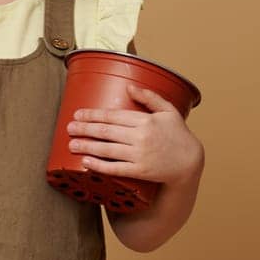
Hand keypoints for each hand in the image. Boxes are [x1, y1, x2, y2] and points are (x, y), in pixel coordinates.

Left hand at [65, 83, 202, 185]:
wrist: (189, 162)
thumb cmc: (178, 135)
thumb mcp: (168, 111)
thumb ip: (149, 97)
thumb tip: (128, 87)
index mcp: (145, 120)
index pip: (113, 115)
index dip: (93, 114)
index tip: (78, 114)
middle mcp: (141, 136)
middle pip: (106, 131)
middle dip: (84, 128)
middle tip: (69, 128)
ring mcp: (140, 154)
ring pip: (107, 149)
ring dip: (86, 146)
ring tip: (71, 144)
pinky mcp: (140, 171)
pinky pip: (115, 168)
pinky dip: (99, 165)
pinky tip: (86, 161)